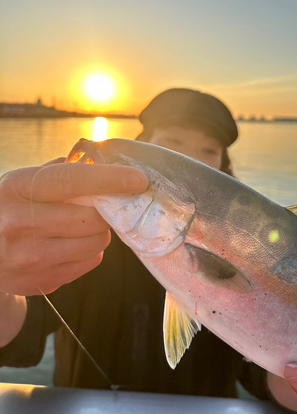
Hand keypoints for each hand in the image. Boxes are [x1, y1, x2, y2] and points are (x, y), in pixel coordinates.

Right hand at [0, 161, 147, 295]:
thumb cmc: (9, 207)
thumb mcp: (22, 182)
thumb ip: (59, 172)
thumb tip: (101, 162)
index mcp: (18, 189)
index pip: (71, 180)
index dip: (109, 179)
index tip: (137, 179)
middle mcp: (21, 224)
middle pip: (92, 219)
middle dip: (104, 212)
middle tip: (98, 207)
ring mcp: (30, 258)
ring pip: (96, 244)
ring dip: (98, 233)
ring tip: (80, 227)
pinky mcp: (41, 281)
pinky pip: (89, 263)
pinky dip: (89, 252)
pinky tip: (71, 245)